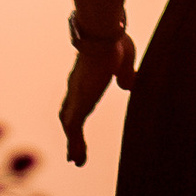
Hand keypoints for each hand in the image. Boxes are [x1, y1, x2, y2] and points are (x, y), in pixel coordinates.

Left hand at [60, 22, 137, 165]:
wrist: (103, 34)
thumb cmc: (114, 40)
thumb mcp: (125, 60)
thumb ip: (125, 74)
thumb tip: (127, 86)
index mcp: (86, 75)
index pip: (77, 97)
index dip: (76, 111)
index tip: (77, 124)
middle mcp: (76, 86)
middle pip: (68, 112)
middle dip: (71, 131)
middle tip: (73, 150)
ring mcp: (76, 95)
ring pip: (69, 124)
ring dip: (73, 143)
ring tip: (76, 161)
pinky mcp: (79, 103)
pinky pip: (73, 130)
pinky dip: (75, 145)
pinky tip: (77, 159)